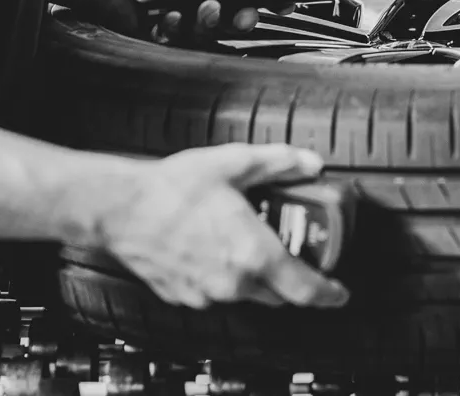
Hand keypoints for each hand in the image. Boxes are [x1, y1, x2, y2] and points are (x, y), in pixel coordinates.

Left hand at [73, 0, 267, 40]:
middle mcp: (204, 3)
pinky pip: (174, 40)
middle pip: (236, 19)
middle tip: (246, 14)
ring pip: (208, 32)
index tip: (286, 0)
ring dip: (211, 22)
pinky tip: (168, 15)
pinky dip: (174, 27)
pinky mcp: (158, 34)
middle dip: (246, 19)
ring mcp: (182, 21)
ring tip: (206, 7)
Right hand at [94, 143, 350, 309]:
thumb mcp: (234, 164)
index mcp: (253, 255)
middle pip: (279, 295)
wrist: (120, 210)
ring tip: (247, 240)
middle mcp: (234, 283)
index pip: (305, 289)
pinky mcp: (184, 297)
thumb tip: (309, 163)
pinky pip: (216, 293)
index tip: (339, 291)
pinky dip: (225, 277)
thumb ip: (279, 163)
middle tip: (293, 251)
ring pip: (247, 294)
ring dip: (256, 275)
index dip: (328, 293)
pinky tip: (214, 247)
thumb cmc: (172, 190)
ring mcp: (207, 294)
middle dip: (291, 278)